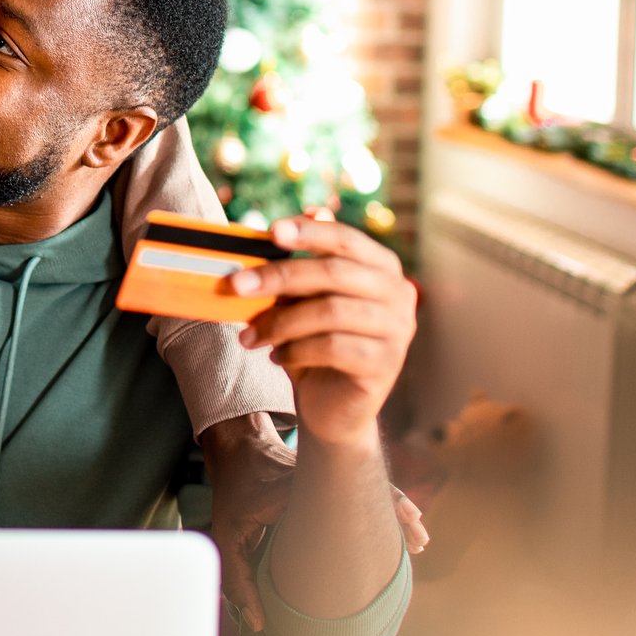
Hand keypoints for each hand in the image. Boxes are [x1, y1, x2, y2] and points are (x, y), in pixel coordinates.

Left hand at [200, 414, 428, 632]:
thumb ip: (238, 580)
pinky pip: (366, 488)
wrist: (240, 448)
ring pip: (372, 489)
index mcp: (295, 492)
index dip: (366, 518)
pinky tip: (408, 521)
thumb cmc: (234, 495)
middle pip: (364, 491)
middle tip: (420, 541)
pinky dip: (388, 503)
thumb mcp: (225, 535)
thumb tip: (261, 625)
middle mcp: (319, 478)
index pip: (335, 505)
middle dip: (395, 513)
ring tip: (420, 540)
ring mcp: (330, 473)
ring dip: (397, 510)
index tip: (389, 538)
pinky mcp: (334, 475)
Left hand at [227, 218, 417, 447]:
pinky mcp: (385, 364)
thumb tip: (277, 229)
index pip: (347, 239)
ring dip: (280, 322)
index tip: (272, 231)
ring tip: (251, 336)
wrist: (332, 407)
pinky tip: (278, 357)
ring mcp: (397, 330)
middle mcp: (398, 293)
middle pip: (335, 273)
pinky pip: (333, 347)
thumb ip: (298, 268)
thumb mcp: (303, 301)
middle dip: (280, 276)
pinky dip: (296, 350)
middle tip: (237, 285)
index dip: (310, 232)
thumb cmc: (316, 343)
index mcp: (381, 266)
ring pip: (331, 312)